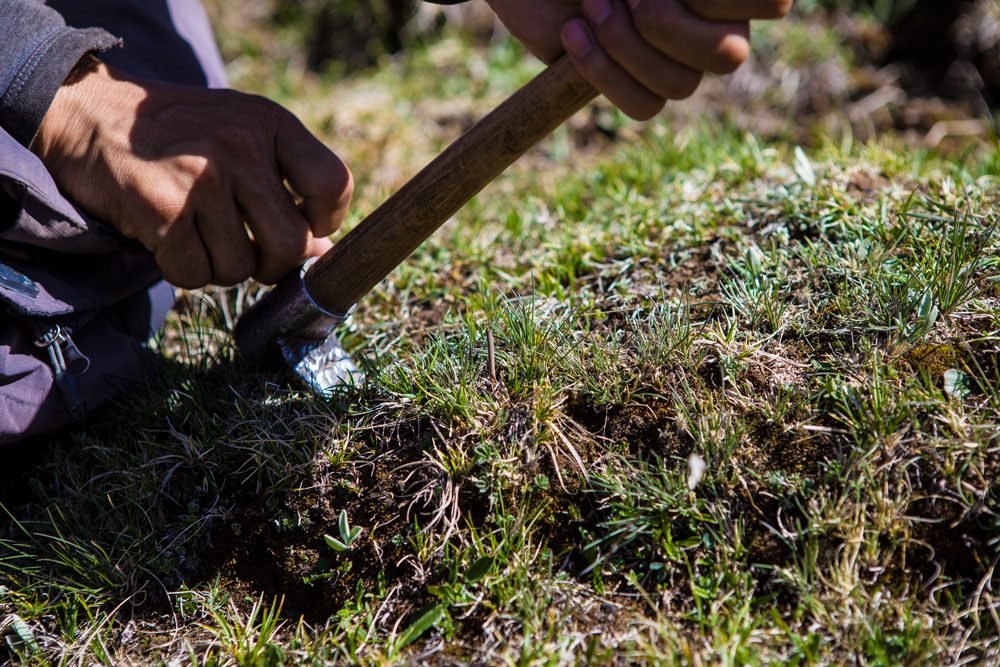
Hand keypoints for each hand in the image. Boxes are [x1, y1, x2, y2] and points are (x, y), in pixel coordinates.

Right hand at [31, 55, 352, 288]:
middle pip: (291, 244)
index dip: (325, 220)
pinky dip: (183, 269)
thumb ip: (288, 187)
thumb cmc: (181, 136)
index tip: (303, 226)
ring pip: (239, 268)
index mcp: (270, 123)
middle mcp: (240, 145)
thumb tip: (321, 254)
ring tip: (197, 232)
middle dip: (273, 265)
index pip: (334, 185)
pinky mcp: (159, 208)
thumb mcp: (243, 137)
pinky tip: (168, 237)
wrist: (90, 114)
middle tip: (249, 252)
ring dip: (220, 267)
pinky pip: (194, 275)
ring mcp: (200, 177)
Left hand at [487, 0, 791, 119]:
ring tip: (589, 4)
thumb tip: (668, 3)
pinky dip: (601, 72)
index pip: (773, 3)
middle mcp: (714, 21)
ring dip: (625, 45)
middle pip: (730, 57)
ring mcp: (675, 58)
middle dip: (668, 26)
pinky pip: (643, 107)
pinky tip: (571, 35)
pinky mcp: (633, 84)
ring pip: (681, 86)